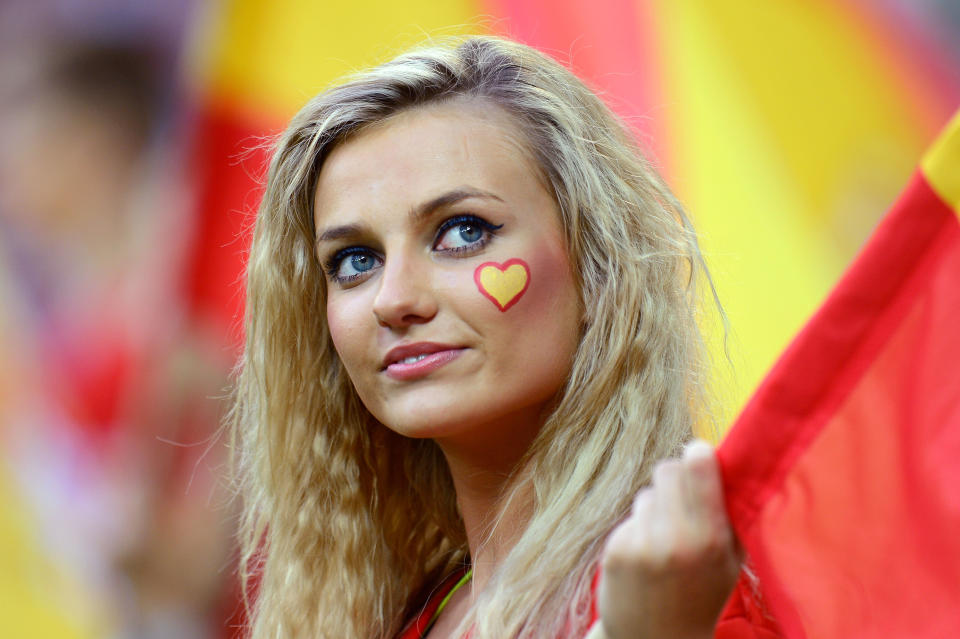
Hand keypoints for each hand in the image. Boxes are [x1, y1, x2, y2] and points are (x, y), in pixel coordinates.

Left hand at [598, 440, 740, 638]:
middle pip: (668, 469)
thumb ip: (731, 513)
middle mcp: (673, 538)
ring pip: (647, 493)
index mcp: (709, 539)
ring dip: (657, 507)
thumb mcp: (731, 561)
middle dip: (677, 478)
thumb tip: (725, 459)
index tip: (700, 454)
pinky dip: (640, 528)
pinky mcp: (615, 549)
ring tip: (667, 540)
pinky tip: (647, 556)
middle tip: (684, 499)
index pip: (696, 466)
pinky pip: (631, 517)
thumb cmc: (702, 596)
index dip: (699, 455)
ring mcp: (640, 543)